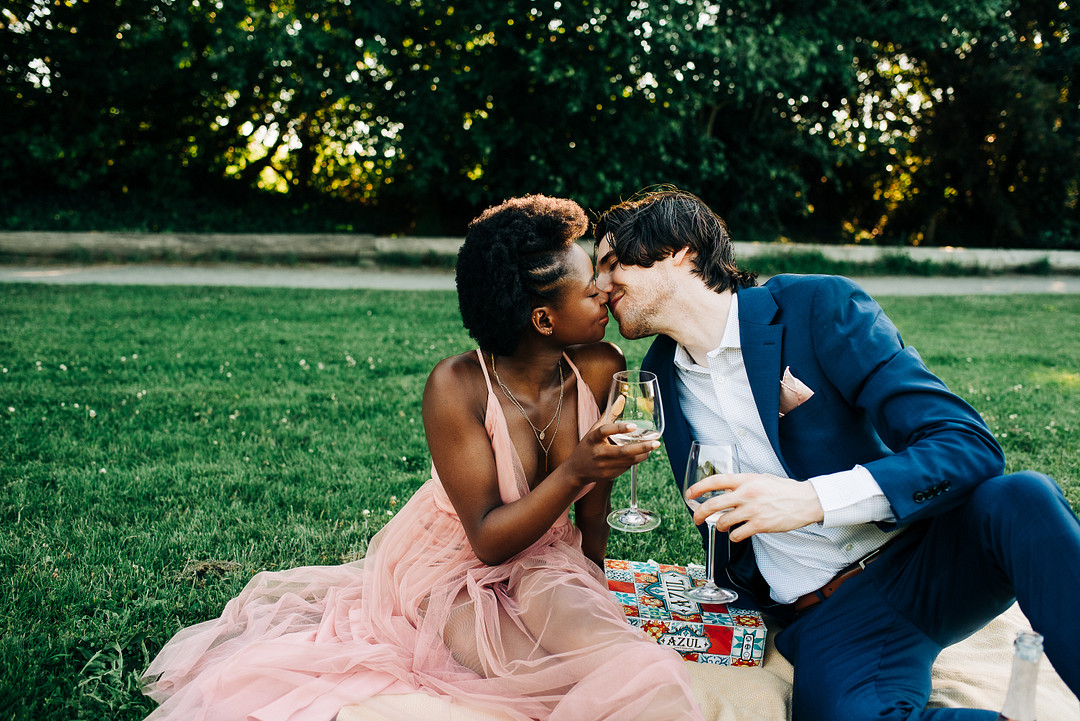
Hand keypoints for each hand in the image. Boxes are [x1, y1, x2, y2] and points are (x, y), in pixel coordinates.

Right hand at [564, 397, 659, 486]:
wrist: (576, 470)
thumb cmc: (588, 445)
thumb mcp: (595, 429)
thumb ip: (610, 414)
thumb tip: (622, 398)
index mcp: (593, 438)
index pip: (604, 431)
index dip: (619, 428)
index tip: (633, 426)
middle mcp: (598, 452)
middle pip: (623, 452)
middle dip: (641, 448)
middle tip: (656, 443)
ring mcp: (604, 466)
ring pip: (628, 461)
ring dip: (642, 455)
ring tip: (652, 447)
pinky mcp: (609, 475)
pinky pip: (626, 468)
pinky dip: (634, 461)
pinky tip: (640, 455)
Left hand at [686, 472, 823, 541]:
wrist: (805, 501)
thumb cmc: (783, 490)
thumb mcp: (760, 479)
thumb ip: (743, 484)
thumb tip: (726, 491)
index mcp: (745, 480)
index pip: (715, 481)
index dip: (698, 488)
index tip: (689, 494)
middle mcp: (746, 494)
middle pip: (713, 504)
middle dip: (699, 513)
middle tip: (695, 519)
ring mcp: (752, 510)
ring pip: (723, 522)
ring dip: (719, 526)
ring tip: (722, 526)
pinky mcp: (760, 525)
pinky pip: (737, 534)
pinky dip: (734, 536)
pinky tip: (737, 534)